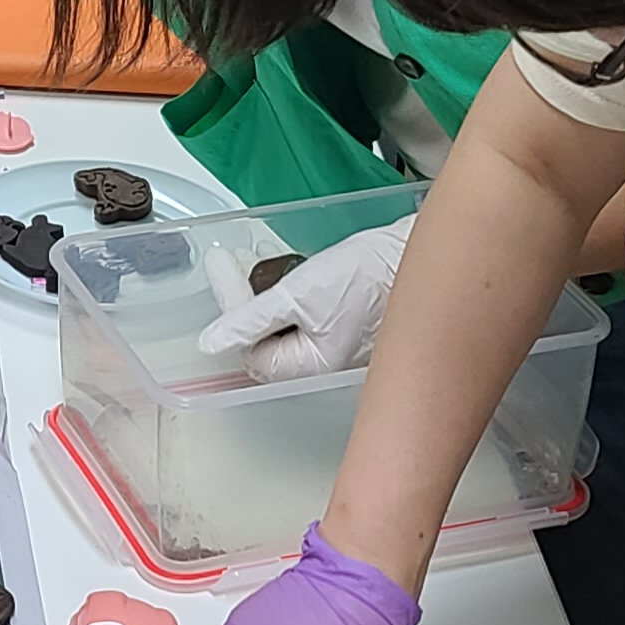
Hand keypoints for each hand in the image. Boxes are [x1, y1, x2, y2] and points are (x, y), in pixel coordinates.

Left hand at [198, 219, 413, 380]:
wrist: (412, 256)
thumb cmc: (366, 276)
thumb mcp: (296, 294)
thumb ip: (250, 320)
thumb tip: (212, 342)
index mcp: (311, 368)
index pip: (251, 350)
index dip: (233, 310)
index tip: (223, 269)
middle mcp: (324, 367)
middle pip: (266, 342)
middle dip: (247, 304)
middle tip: (234, 267)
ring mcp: (337, 350)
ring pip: (285, 329)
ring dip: (268, 299)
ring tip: (265, 265)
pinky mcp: (346, 330)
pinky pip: (305, 321)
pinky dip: (291, 299)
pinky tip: (294, 274)